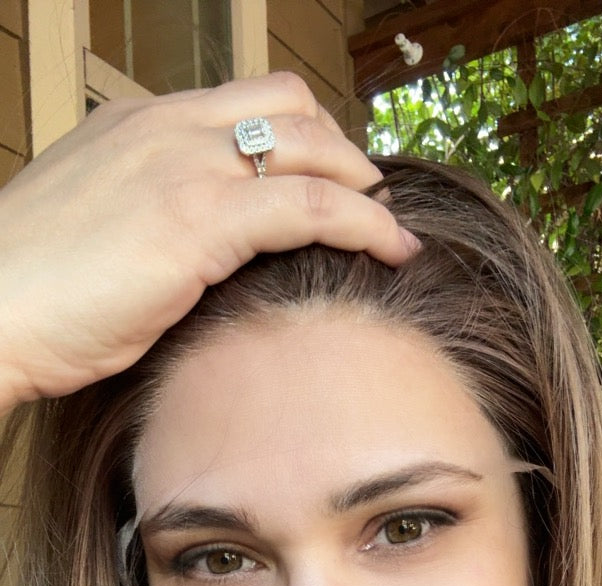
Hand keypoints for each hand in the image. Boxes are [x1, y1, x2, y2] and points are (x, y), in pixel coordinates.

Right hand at [0, 72, 413, 411]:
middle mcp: (165, 129)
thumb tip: (188, 253)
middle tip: (366, 197)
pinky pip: (314, 204)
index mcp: (136, 125)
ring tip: (389, 227)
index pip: (241, 103)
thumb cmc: (28, 295)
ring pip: (310, 145)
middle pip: (286, 104)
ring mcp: (183, 167)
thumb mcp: (91, 232)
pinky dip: (367, 223)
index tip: (327, 175)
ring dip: (362, 182)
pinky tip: (394, 249)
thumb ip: (145, 218)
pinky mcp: (200, 220)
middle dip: (338, 147)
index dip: (299, 135)